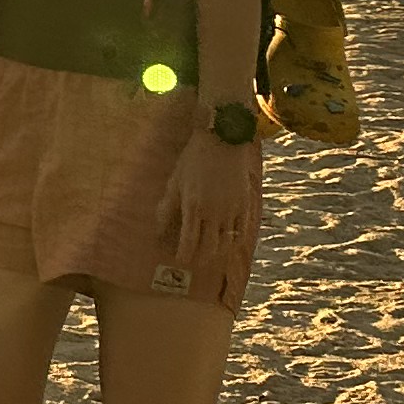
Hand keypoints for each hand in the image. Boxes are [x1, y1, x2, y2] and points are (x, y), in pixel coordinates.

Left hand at [172, 132, 257, 281]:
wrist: (223, 140)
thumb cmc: (193, 160)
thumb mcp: (175, 182)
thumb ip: (167, 208)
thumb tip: (158, 230)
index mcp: (193, 207)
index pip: (188, 242)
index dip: (183, 255)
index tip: (179, 259)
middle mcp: (213, 212)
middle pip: (208, 247)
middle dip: (200, 259)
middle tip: (194, 262)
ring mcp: (232, 210)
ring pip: (226, 243)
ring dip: (217, 253)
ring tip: (210, 256)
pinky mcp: (245, 205)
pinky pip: (242, 232)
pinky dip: (234, 242)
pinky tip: (228, 244)